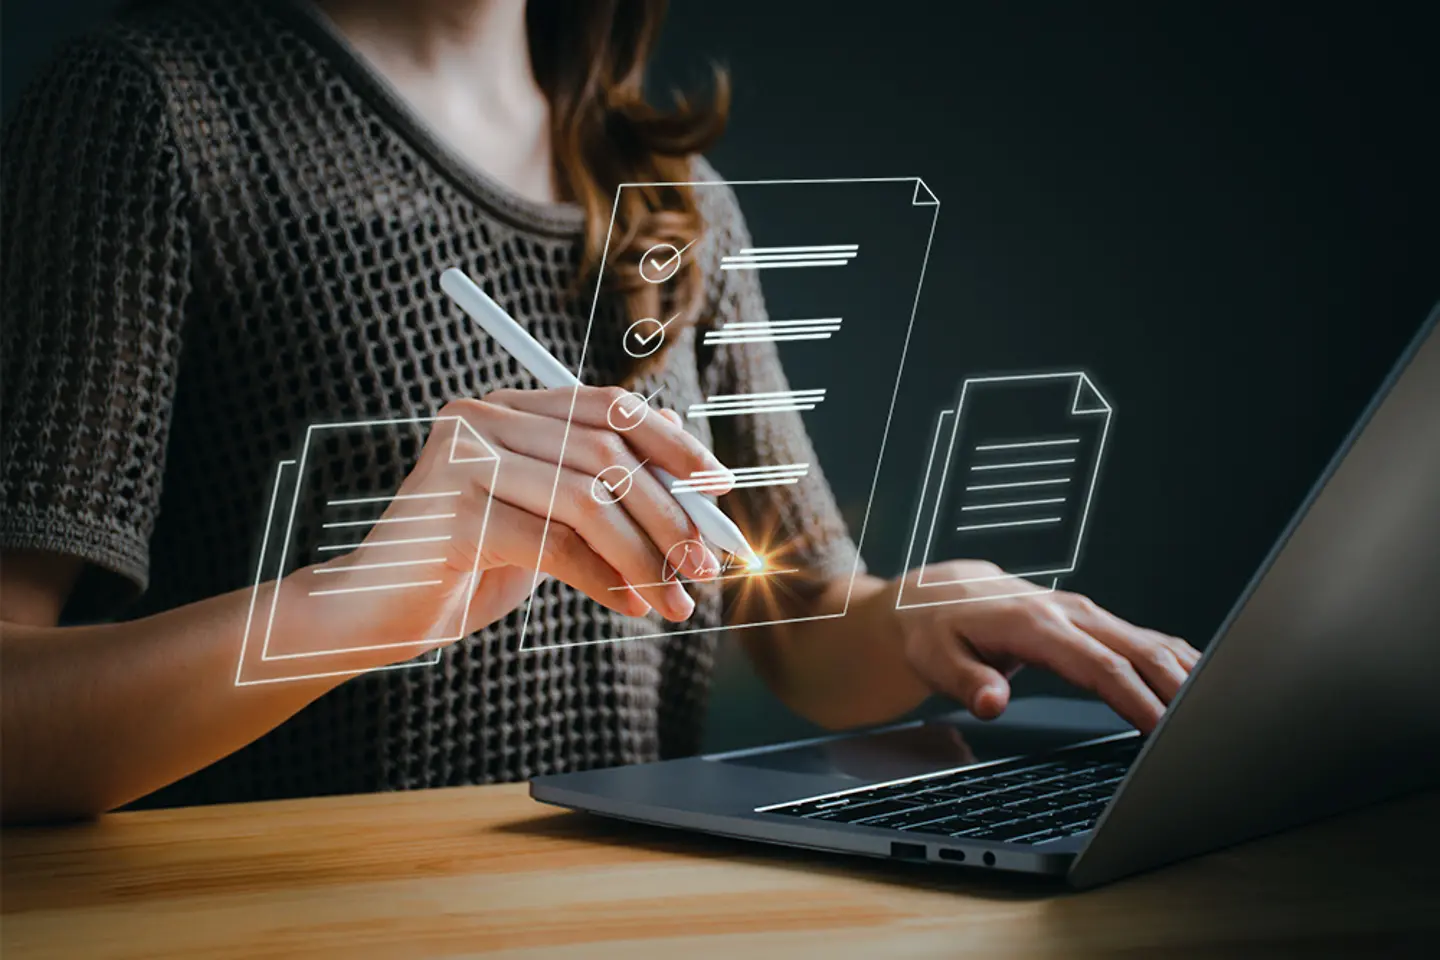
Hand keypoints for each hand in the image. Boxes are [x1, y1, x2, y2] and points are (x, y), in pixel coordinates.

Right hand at [292, 387, 732, 661]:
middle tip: (708, 563)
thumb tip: (696, 491)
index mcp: (507, 407)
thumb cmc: (469, 566)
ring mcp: (462, 462)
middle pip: (606, 453)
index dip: (673, 444)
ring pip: (588, 500)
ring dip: (645, 556)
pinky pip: (555, 544)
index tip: (722, 487)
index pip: (608, 406)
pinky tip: (629, 607)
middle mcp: (481, 419)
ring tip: (676, 600)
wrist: (374, 614)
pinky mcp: (452, 514)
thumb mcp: (548, 521)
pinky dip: (605, 580)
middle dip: (670, 513)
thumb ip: (603, 494)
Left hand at [888, 561, 1199, 732]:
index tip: (1162, 729)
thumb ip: (965, 681)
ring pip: (1150, 641)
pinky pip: (1143, 637)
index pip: (1099, 666)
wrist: (937, 596)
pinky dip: (1177, 659)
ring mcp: (1084, 613)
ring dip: (1187, 673)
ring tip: (1220, 709)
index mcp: (1035, 625)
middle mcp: (1068, 613)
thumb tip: (992, 701)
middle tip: (1209, 728)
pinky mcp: (1091, 620)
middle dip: (1179, 689)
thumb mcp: (934, 659)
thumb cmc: (936, 631)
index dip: (1135, 698)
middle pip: (1139, 651)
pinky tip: (1200, 682)